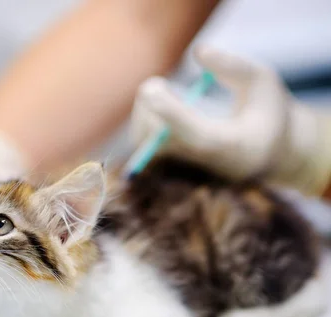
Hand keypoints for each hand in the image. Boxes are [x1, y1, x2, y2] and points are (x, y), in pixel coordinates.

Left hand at [130, 45, 330, 195]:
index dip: (173, 114)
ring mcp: (186, 176)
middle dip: (153, 108)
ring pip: (146, 147)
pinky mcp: (169, 175)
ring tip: (161, 96)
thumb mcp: (263, 83)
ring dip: (145, 113)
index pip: (198, 137)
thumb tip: (198, 50)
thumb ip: (235, 67)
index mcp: (235, 150)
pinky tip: (157, 110)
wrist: (262, 156)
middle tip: (157, 85)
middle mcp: (206, 169)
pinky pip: (141, 150)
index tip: (152, 90)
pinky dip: (142, 124)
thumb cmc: (264, 114)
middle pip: (163, 143)